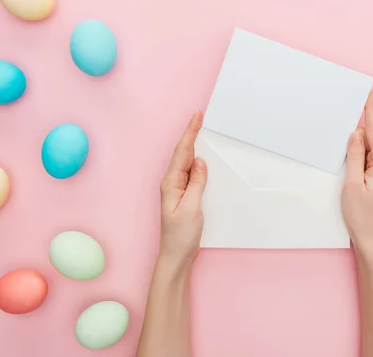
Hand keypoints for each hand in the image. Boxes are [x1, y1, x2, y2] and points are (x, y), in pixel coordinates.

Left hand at [159, 111, 207, 262]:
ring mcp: (176, 189)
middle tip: (199, 116)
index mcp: (171, 183)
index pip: (182, 152)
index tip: (197, 116)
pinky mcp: (183, 195)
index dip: (190, 132)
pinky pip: (190, 173)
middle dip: (191, 134)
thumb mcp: (191, 208)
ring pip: (186, 162)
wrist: (176, 256)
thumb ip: (196, 183)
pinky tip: (201, 158)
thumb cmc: (181, 236)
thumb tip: (200, 162)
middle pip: (183, 153)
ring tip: (200, 130)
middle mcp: (171, 183)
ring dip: (193, 146)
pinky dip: (196, 162)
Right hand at [341, 92, 372, 250]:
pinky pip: (367, 156)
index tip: (369, 93)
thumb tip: (356, 134)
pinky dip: (357, 151)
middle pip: (372, 137)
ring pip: (368, 147)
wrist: (369, 236)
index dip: (370, 111)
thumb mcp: (352, 183)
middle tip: (349, 106)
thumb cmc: (361, 214)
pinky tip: (348, 149)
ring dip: (356, 140)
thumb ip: (355, 156)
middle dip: (360, 123)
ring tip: (343, 135)